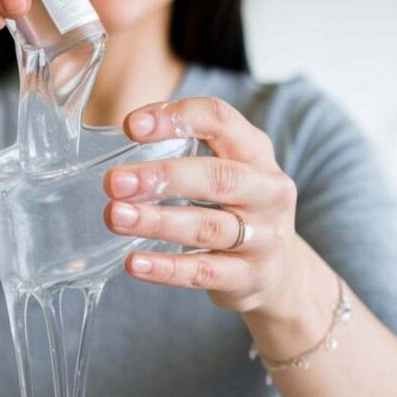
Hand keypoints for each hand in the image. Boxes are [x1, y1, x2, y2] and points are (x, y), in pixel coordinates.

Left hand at [103, 97, 300, 314]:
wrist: (281, 272)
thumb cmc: (236, 207)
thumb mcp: (225, 168)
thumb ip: (185, 147)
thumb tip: (124, 136)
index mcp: (256, 152)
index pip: (221, 121)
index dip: (177, 118)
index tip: (131, 126)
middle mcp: (267, 191)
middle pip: (218, 177)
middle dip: (163, 177)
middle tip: (115, 182)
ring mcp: (264, 237)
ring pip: (208, 226)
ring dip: (157, 222)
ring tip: (115, 217)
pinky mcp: (250, 278)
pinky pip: (203, 272)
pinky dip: (166, 268)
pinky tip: (133, 262)